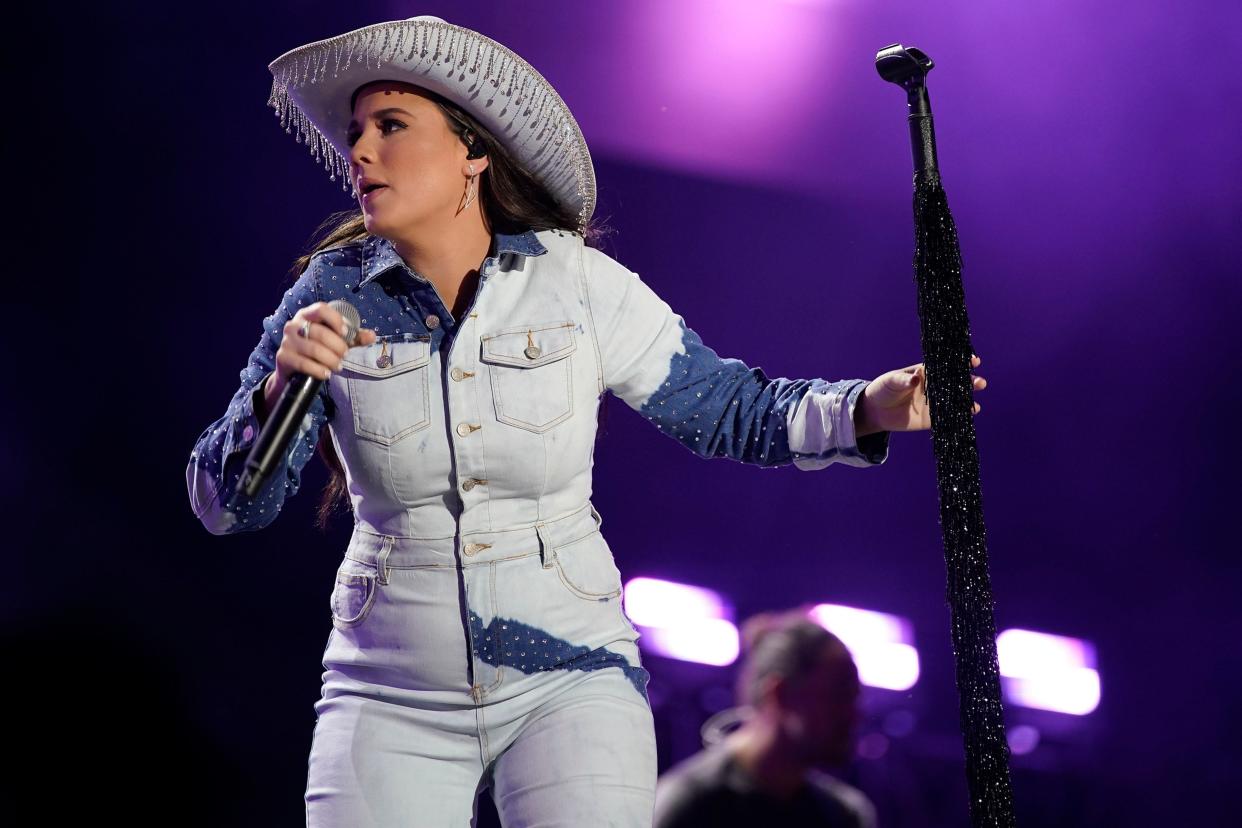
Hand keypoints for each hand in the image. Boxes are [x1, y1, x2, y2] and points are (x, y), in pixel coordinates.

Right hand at [266, 302, 376, 401]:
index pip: (321, 309)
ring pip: (313, 349)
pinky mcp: (283, 357)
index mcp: (307, 315)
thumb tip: (372, 336)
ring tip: (338, 366)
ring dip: (330, 359)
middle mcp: (294, 325)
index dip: (335, 319)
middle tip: (345, 356)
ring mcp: (286, 341)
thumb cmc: (318, 349)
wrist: (293, 370)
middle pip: (320, 332)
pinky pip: (303, 363)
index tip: (346, 333)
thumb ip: (354, 338)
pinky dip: (318, 370)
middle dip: (337, 346)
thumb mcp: (336, 341)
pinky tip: (326, 374)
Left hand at [855, 354, 985, 436]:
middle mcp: (933, 386)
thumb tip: (915, 379)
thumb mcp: (891, 381)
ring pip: (955, 399)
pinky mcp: (931, 417)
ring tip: (976, 403)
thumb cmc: (883, 389)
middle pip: (955, 382)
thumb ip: (903, 380)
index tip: (974, 360)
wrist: (875, 411)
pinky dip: (960, 415)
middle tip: (980, 383)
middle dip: (969, 381)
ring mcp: (934, 402)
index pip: (946, 365)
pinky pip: (948, 416)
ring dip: (967, 400)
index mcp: (925, 372)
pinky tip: (971, 413)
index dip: (961, 362)